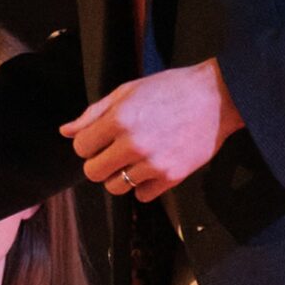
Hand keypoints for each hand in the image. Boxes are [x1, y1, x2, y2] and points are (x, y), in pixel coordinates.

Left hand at [63, 60, 241, 200]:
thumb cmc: (172, 89)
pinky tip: (152, 166)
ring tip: (134, 159)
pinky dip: (144, 185)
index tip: (101, 139)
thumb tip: (66, 132)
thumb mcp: (128, 91)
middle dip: (99, 162)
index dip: (88, 143)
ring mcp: (153, 163)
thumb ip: (94, 113)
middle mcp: (133, 144)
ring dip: (120, 176)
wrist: (217, 98)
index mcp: (119, 119)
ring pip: (115, 187)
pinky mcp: (172, 177)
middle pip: (93, 172)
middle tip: (115, 151)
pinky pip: (142, 196)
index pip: (80, 147)